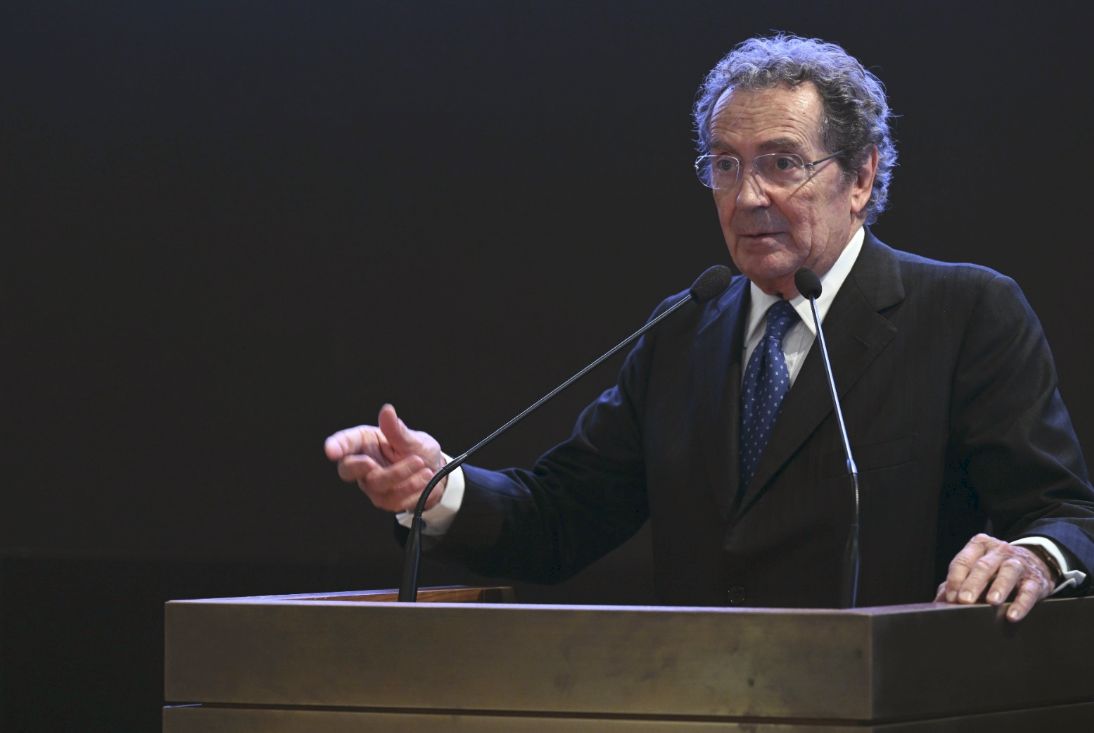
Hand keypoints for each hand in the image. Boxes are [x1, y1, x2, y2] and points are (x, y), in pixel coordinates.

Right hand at [324, 404, 446, 512]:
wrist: (436, 474)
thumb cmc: (419, 451)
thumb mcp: (413, 438)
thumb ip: (397, 429)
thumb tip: (387, 411)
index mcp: (366, 441)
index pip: (346, 442)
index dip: (336, 445)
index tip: (331, 450)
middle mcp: (364, 463)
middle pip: (347, 470)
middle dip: (361, 467)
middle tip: (373, 463)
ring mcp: (372, 484)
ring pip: (377, 484)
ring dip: (402, 475)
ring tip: (423, 466)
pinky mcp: (383, 500)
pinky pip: (393, 499)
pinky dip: (412, 489)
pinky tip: (423, 479)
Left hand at [934, 533, 1056, 621]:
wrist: (1036, 562)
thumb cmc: (996, 569)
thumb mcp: (976, 569)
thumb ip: (957, 582)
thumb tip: (939, 602)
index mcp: (979, 546)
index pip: (963, 561)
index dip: (955, 579)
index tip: (950, 598)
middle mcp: (999, 551)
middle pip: (983, 566)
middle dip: (972, 583)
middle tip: (964, 600)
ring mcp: (1019, 563)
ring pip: (1008, 571)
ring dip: (999, 587)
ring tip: (991, 601)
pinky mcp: (1036, 579)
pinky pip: (1029, 590)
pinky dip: (1021, 603)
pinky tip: (1012, 614)